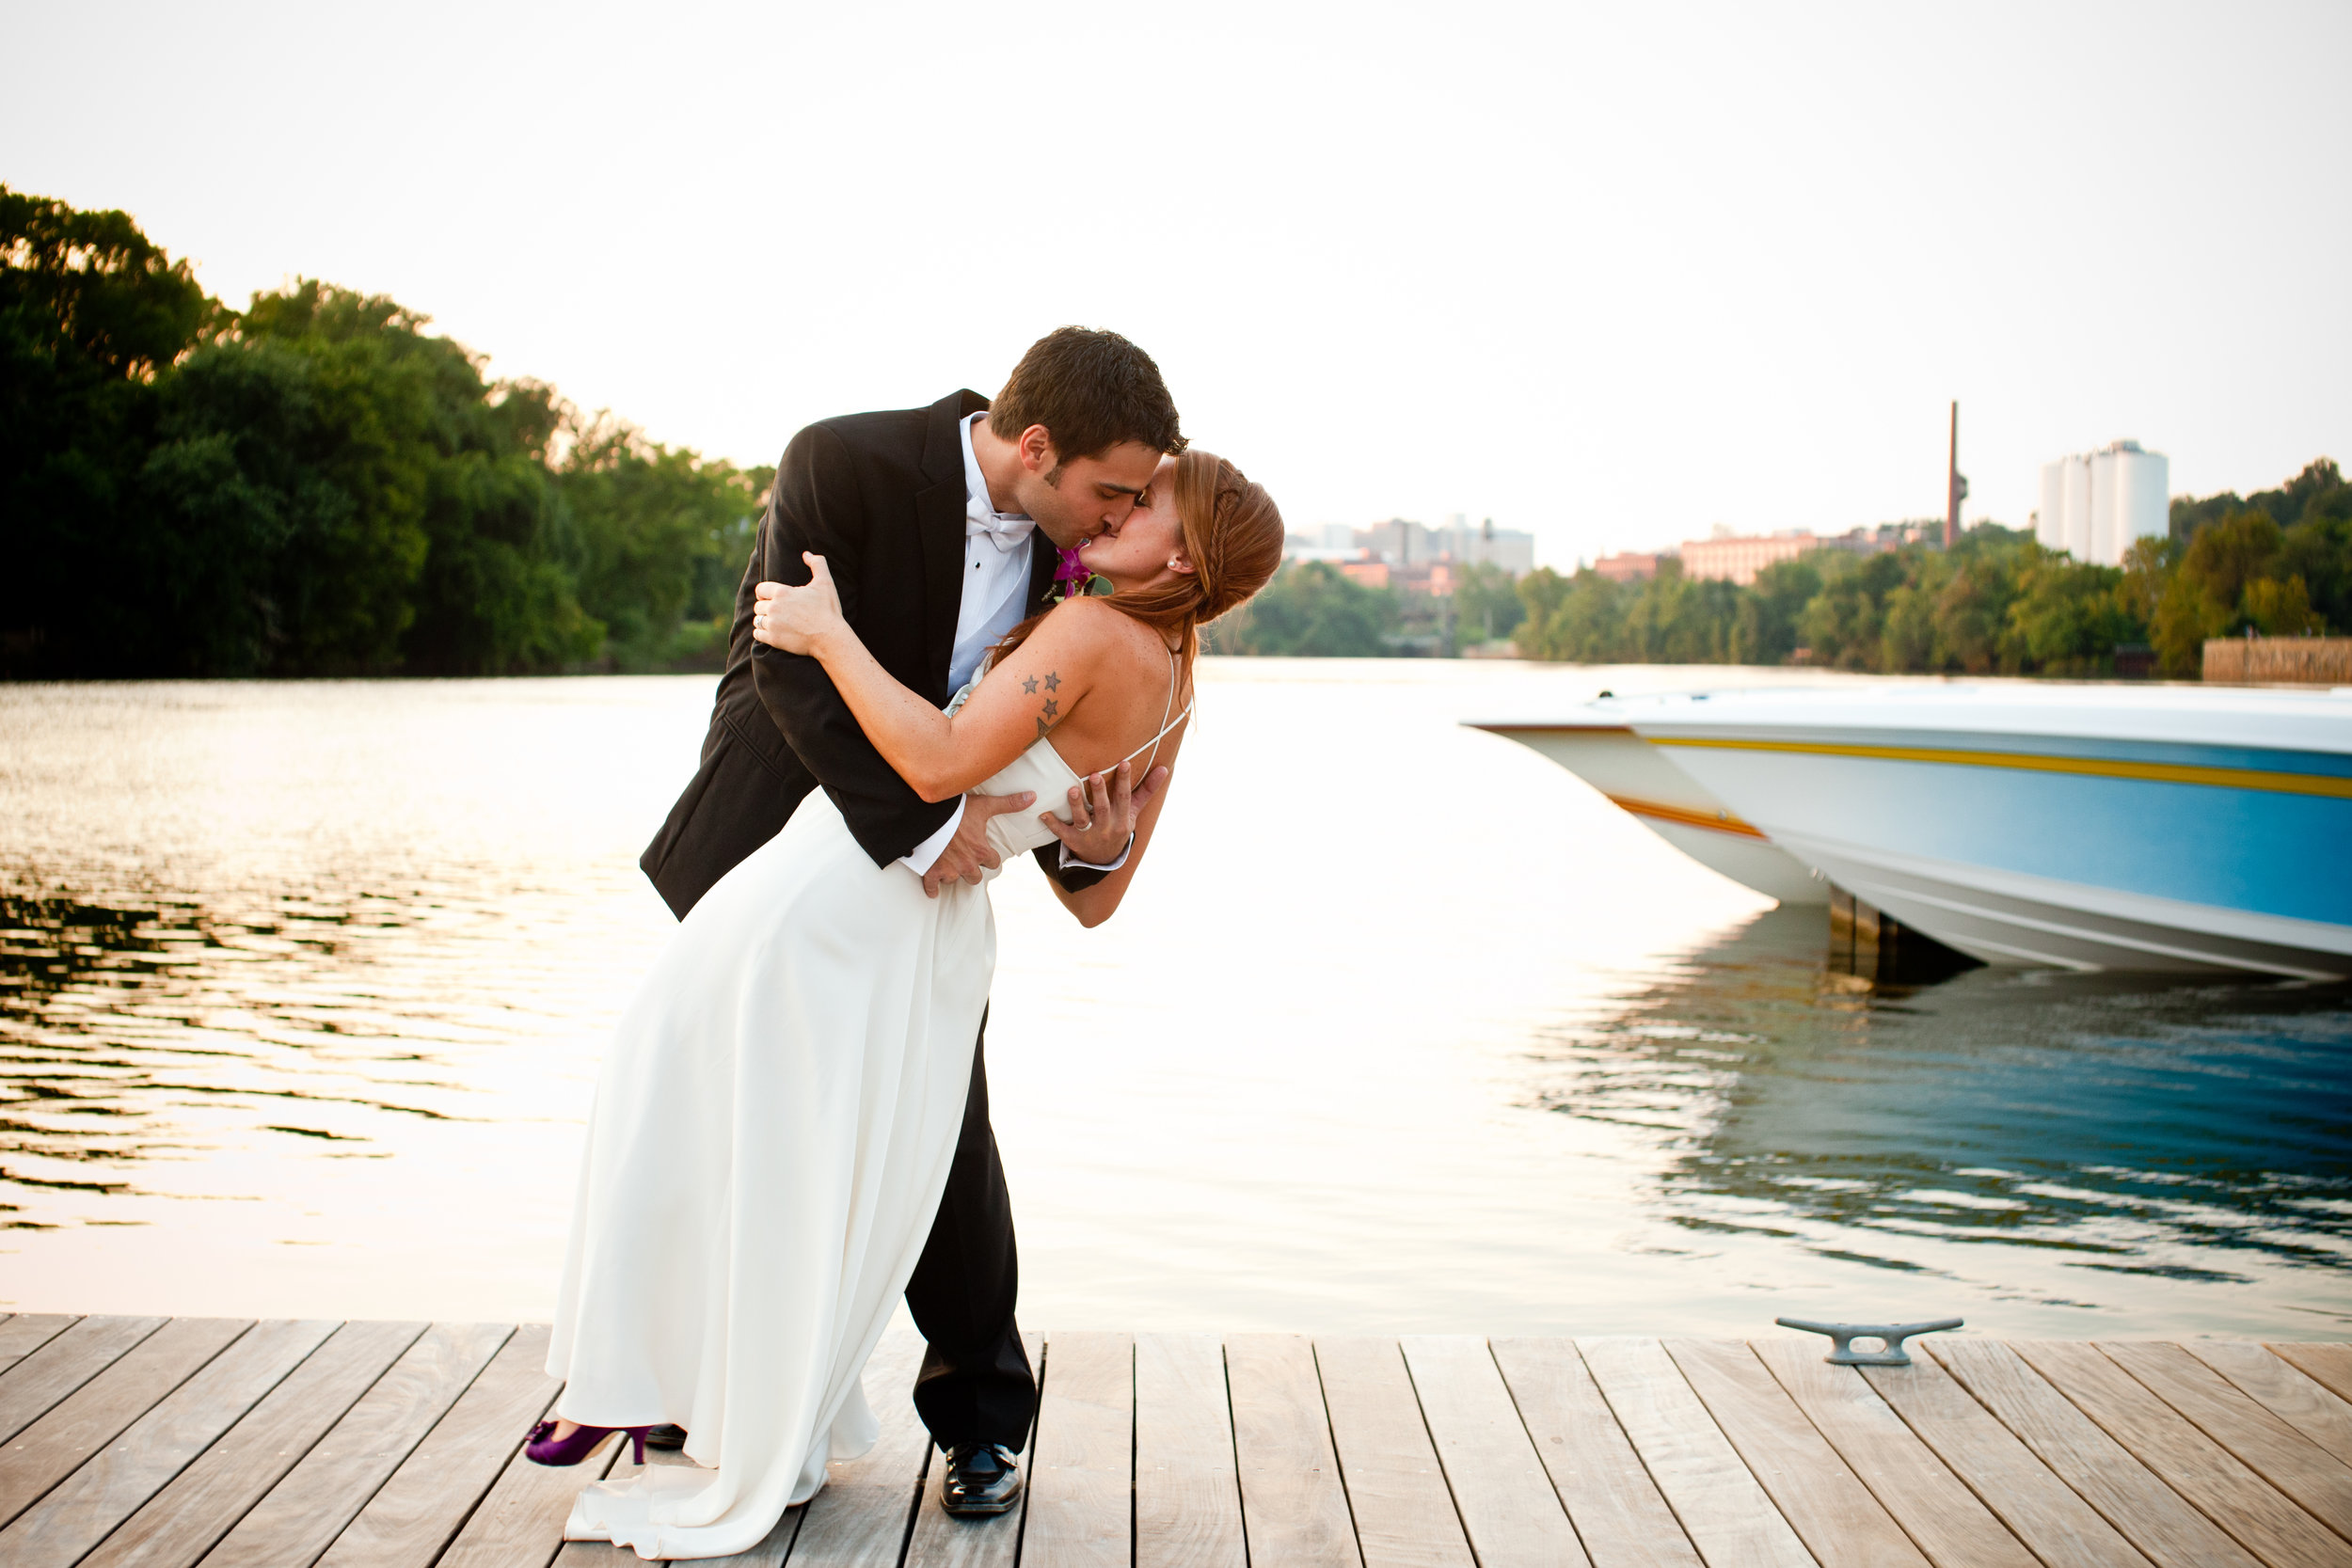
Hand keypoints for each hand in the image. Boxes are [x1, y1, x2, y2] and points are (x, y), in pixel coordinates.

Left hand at [751, 553, 844, 654]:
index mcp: (782, 593)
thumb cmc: (828, 610)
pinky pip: (757, 634)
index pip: (760, 590)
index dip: (764, 593)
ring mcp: (772, 624)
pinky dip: (761, 634)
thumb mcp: (825, 583)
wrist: (830, 637)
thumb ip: (817, 563)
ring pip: (757, 620)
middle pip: (758, 606)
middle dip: (765, 608)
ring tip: (774, 623)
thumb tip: (806, 554)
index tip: (769, 597)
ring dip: (763, 621)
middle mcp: (773, 608)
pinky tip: (771, 633)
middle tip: (776, 612)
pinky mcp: (773, 639)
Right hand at [921, 789, 1035, 897]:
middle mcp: (967, 864)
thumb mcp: (984, 805)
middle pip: (975, 877)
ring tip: (948, 862)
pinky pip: (933, 887)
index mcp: (980, 851)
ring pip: (954, 880)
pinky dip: (932, 887)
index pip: (993, 863)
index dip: (989, 857)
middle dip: (972, 869)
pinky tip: (933, 887)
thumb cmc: (956, 809)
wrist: (926, 814)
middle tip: (965, 858)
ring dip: (952, 873)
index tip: (983, 852)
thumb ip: (1008, 804)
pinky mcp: (931, 871)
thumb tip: (1032, 796)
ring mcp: (948, 870)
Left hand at [1040, 761, 1166, 864]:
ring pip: (1082, 820)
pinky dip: (1053, 824)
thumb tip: (1164, 768)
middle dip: (1099, 793)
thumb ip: (1146, 790)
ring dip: (1076, 805)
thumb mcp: (1134, 811)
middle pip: (1103, 809)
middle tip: (1095, 775)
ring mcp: (1089, 836)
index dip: (1124, 781)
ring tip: (1071, 790)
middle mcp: (1106, 828)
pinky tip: (1044, 813)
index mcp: (1122, 819)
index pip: (1124, 798)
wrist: (1104, 859)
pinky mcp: (1073, 841)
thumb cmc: (1119, 826)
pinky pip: (1062, 833)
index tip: (1124, 763)